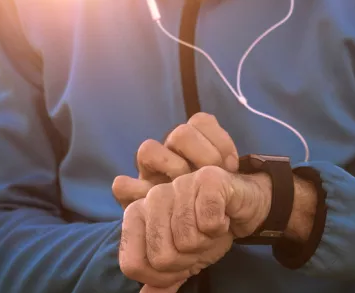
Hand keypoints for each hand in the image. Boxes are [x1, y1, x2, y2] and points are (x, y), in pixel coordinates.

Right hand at [113, 113, 238, 208]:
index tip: (232, 165)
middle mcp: (171, 153)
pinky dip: (136, 191)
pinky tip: (157, 203)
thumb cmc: (217, 205)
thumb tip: (228, 166)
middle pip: (180, 133)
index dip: (218, 139)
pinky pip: (122, 185)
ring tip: (185, 185)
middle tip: (212, 174)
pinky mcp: (132, 196)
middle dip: (200, 153)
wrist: (204, 233)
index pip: (201, 121)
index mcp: (194, 145)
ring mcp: (150, 172)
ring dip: (171, 167)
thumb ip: (227, 171)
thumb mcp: (230, 185)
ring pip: (148, 150)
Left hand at [119, 166, 271, 291]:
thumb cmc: (208, 229)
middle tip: (199, 243)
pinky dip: (220, 228)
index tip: (180, 263)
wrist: (243, 206)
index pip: (133, 265)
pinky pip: (209, 223)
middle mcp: (153, 196)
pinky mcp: (207, 179)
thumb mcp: (182, 259)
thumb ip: (162, 279)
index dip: (161, 276)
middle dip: (188, 260)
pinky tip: (222, 216)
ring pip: (187, 241)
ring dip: (207, 243)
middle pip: (161, 258)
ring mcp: (180, 185)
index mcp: (136, 214)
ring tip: (211, 228)